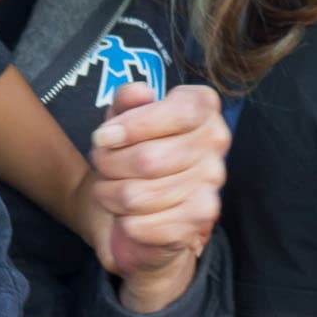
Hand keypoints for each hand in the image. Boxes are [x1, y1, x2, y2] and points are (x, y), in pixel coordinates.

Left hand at [87, 83, 228, 310]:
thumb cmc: (133, 150)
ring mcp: (212, 182)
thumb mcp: (123, 117)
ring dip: (111, 194)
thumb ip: (126, 99)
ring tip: (110, 189)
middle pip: (150, 159)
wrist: (144, 204)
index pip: (180, 112)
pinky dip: (124, 221)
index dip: (135, 126)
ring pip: (139, 195)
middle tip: (100, 164)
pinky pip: (143, 224)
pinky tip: (129, 215)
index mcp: (203, 107)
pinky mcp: (200, 219)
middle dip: (110, 164)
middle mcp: (216, 142)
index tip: (104, 136)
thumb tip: (140, 92)